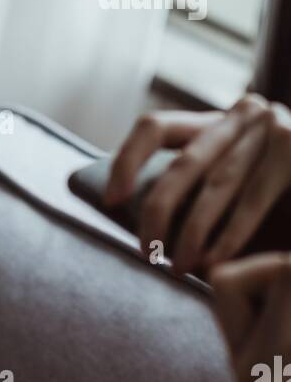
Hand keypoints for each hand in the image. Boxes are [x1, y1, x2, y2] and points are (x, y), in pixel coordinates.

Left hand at [106, 97, 290, 275]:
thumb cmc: (285, 199)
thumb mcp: (236, 182)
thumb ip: (200, 191)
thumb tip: (138, 221)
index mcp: (219, 121)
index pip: (155, 128)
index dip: (126, 163)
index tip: (109, 200)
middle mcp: (244, 115)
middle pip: (182, 165)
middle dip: (156, 213)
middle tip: (147, 253)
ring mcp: (272, 128)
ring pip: (214, 185)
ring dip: (190, 232)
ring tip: (176, 266)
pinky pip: (251, 199)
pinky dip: (228, 234)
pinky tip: (213, 262)